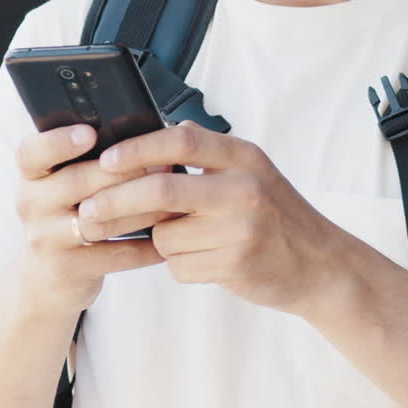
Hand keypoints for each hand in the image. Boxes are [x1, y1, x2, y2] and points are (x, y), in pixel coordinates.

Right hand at [15, 124, 170, 312]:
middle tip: (165, 165)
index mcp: (33, 174)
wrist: (48, 277)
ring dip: (141, 209)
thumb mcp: (65, 185)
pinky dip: (144, 247)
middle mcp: (31, 203)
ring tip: (173, 201)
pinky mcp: (66, 267)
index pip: (31, 152)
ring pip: (97, 219)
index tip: (90, 133)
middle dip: (124, 172)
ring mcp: (45, 237)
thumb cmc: (70, 214)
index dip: (58, 141)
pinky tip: (167, 239)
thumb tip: (146, 134)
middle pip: (75, 181)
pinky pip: (113, 254)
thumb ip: (91, 160)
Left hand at [76, 122, 351, 314]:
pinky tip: (206, 260)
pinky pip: (179, 266)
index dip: (138, 149)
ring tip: (188, 241)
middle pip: (161, 190)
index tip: (105, 160)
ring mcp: (240, 228)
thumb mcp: (251, 173)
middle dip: (115, 202)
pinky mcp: (235, 264)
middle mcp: (244, 188)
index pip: (182, 141)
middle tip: (87, 212)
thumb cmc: (276, 216)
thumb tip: (156, 143)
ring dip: (160, 242)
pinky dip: (179, 265)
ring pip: (165, 236)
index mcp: (243, 157)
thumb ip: (207, 159)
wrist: (320, 265)